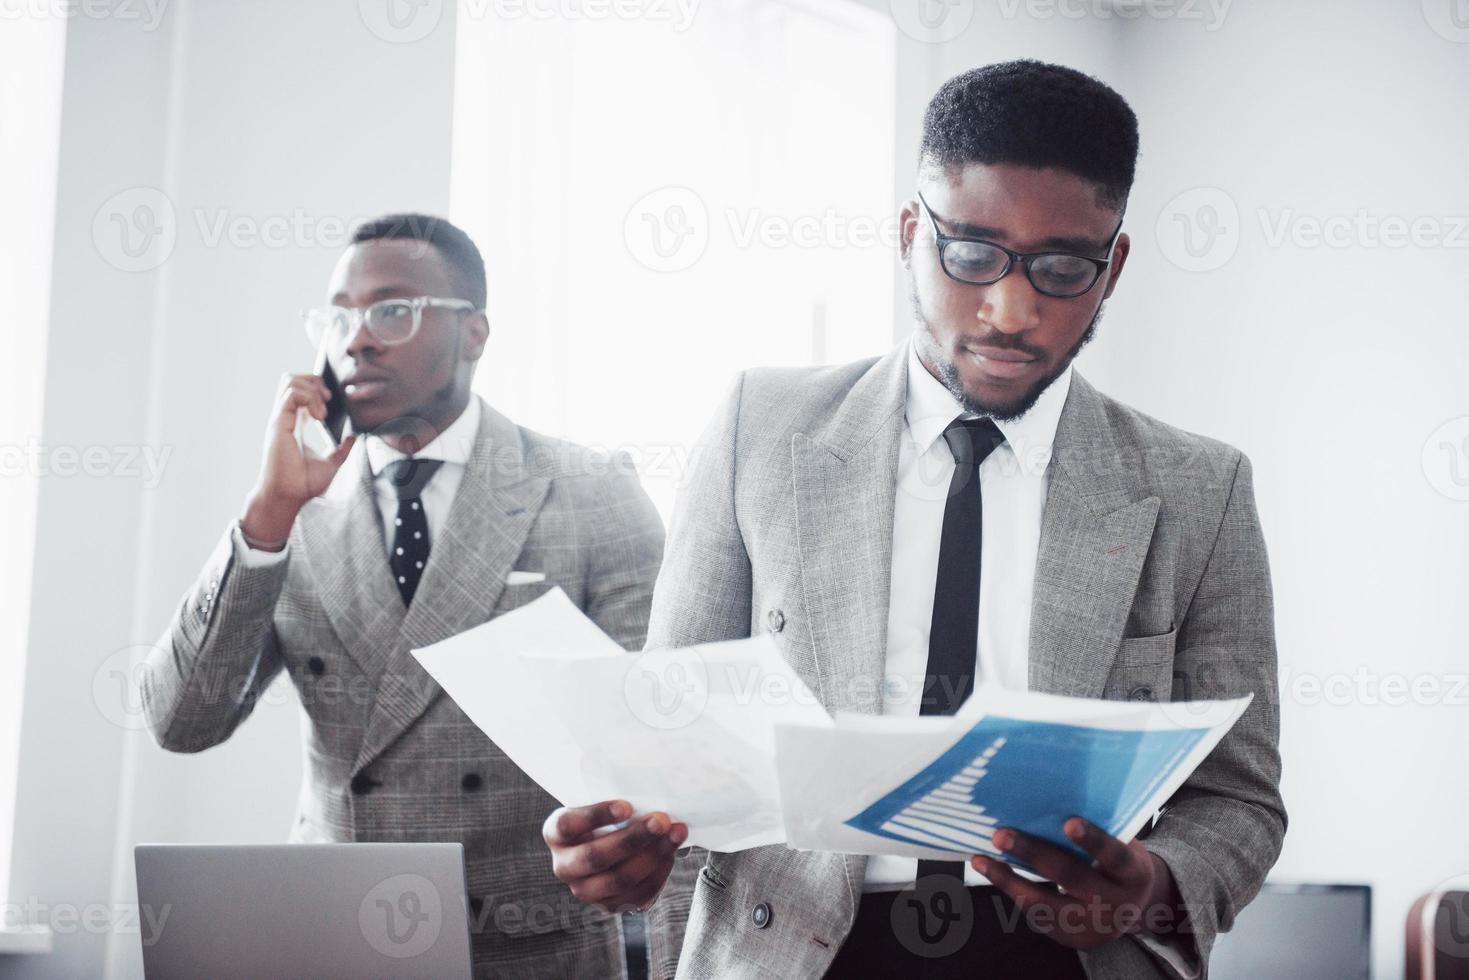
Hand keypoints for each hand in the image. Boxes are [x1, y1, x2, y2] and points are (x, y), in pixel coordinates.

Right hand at [240, 373, 355, 546]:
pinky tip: (319, 417)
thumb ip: (342, 449)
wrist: (289, 497)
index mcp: (294, 424)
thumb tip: (353, 438)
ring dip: (312, 388)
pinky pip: (291, 394)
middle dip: (314, 381)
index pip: (299, 392)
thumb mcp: (331, 463)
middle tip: (329, 398)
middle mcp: (285, 418)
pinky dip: (309, 398)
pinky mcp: (278, 424)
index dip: (316, 388)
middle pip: (291, 380)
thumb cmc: (303, 484)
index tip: (331, 401)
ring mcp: (280, 419)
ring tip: (323, 411)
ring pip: (289, 381)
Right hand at [544, 800, 687, 913]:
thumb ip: (617, 803)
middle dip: (632, 839)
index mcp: (556, 834)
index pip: (569, 825)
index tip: (627, 805)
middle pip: (595, 858)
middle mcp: (564, 866)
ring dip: (652, 855)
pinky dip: (660, 871)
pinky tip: (671, 851)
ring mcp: (585, 890)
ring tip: (674, 833)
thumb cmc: (608, 817)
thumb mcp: (603, 805)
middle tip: (660, 820)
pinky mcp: (610, 905)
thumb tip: (649, 794)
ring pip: (619, 880)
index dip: (597, 816)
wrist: (612, 845)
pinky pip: (637, 895)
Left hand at [971, 818, 1184, 951]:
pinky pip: (1036, 913)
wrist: (1135, 909)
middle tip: (1001, 834)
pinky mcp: (1070, 937)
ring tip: (981, 859)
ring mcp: (1092, 925)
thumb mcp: (1123, 846)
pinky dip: (1012, 890)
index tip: (1069, 823)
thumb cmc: (1119, 863)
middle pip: (1071, 876)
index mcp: (1133, 874)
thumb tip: (1049, 798)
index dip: (1093, 841)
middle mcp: (1115, 903)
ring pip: (1045, 903)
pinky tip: (992, 871)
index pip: (1114, 856)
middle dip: (1033, 854)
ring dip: (1008, 879)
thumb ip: (1100, 830)